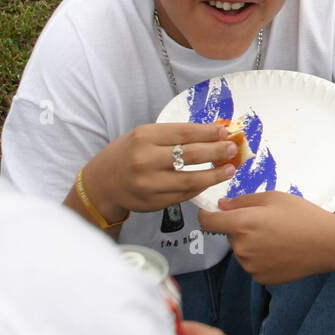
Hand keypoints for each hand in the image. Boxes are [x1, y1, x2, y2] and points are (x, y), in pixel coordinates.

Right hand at [82, 122, 239, 221]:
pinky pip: (183, 195)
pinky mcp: (153, 202)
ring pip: (190, 180)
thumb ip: (173, 136)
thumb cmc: (128, 154)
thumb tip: (212, 132)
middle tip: (232, 149)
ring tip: (229, 169)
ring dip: (214, 175)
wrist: (102, 184)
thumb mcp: (144, 137)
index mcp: (144, 137)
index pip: (183, 133)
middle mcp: (145, 160)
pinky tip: (210, 181)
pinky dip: (200, 188)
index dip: (207, 133)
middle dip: (216, 151)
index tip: (224, 132)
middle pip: (190, 155)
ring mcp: (149, 183)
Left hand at [197, 191, 334, 285]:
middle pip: (228, 235)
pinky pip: (252, 264)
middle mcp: (241, 248)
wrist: (328, 244)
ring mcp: (250, 266)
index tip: (210, 211)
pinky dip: (261, 257)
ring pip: (241, 250)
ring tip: (277, 236)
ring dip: (250, 243)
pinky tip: (281, 250)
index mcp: (242, 224)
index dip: (206, 214)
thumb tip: (221, 206)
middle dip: (239, 227)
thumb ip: (242, 201)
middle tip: (266, 221)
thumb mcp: (273, 198)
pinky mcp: (261, 278)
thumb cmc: (303, 216)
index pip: (207, 221)